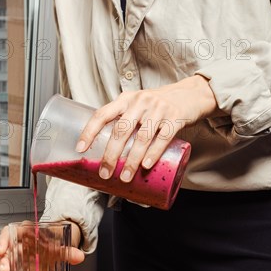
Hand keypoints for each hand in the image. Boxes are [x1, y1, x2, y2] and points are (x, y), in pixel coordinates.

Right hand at [0, 221, 84, 270]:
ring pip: (6, 264)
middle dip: (3, 262)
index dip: (2, 241)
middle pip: (6, 251)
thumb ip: (69, 251)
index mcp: (25, 232)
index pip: (9, 232)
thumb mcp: (61, 244)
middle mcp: (18, 243)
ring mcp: (17, 256)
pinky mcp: (19, 267)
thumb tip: (79, 256)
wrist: (58, 246)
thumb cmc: (54, 241)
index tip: (1, 251)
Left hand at [76, 75, 218, 182]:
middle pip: (121, 130)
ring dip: (132, 160)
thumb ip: (123, 121)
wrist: (190, 94)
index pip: (102, 114)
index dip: (89, 132)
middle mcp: (140, 102)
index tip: (80, 149)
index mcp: (125, 99)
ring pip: (142, 137)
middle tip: (105, 173)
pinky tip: (146, 166)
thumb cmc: (157, 106)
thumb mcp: (137, 106)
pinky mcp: (175, 118)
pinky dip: (153, 153)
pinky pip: (163, 138)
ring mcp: (158, 109)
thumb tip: (104, 153)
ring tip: (125, 177)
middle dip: (111, 155)